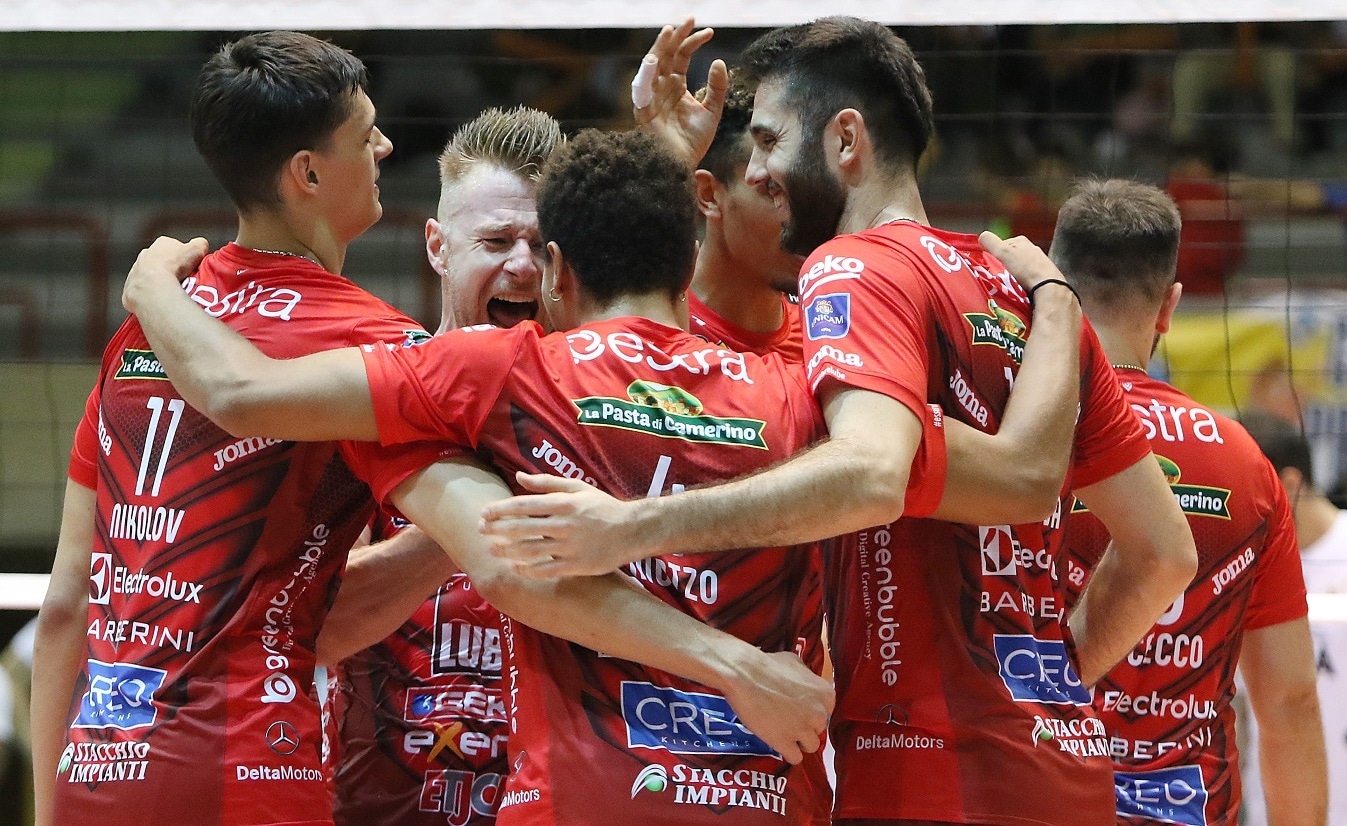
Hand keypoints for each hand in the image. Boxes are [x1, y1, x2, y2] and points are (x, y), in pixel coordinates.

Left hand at [122, 236, 207, 313]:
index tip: (189, 264)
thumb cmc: (172, 266)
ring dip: (159, 281)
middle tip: (183, 279)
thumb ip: (200, 244)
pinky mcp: (131, 286)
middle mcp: (146, 254)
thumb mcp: (197, 249)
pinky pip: (144, 290)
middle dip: (170, 268)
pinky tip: (161, 298)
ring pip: (151, 275)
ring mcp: (137, 269)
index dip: (182, 255)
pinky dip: (152, 293)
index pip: (173, 246)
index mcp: (162, 243)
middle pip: (161, 260)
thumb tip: (202, 244)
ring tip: (172, 290)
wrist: (154, 285)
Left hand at [479, 472, 645, 577]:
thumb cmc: (602, 507)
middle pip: (522, 528)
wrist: (632, 531)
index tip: (484, 513)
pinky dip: (527, 569)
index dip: (501, 510)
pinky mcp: (576, 566)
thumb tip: (519, 476)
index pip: (525, 505)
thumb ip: (547, 482)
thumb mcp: (578, 488)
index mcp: (565, 503)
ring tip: (492, 549)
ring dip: (507, 551)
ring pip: (530, 551)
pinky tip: (515, 566)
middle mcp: (565, 525)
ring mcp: (570, 547)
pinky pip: (545, 570)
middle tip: (480, 530)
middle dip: (497, 530)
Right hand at [631, 18, 728, 166]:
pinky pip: (641, 91)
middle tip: (689, 18)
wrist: (682, 166)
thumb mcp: (712, 111)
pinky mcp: (644, 112)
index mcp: (676, 85)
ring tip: (669, 31)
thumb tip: (718, 60)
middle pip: (666, 55)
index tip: (710, 32)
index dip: (693, 42)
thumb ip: (717, 87)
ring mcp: (652, 98)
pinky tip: (653, 60)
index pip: (682, 56)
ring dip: (659, 48)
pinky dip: (646, 76)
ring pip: (652, 66)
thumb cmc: (693, 141)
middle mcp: (662, 87)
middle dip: (676, 36)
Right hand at [720, 649, 832, 764]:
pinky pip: (795, 758)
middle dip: (804, 726)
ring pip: (810, 746)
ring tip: (782, 732)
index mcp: (826, 694)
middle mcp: (819, 713)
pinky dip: (786, 752)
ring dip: (798, 741)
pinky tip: (777, 743)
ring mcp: (803, 730)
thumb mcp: (794, 663)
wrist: (743, 674)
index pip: (826, 712)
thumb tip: (805, 680)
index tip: (798, 710)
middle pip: (818, 729)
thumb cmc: (766, 665)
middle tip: (787, 719)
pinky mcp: (785, 743)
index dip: (810, 712)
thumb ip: (806, 676)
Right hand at [977, 231, 1065, 293]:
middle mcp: (1032, 249)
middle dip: (1004, 265)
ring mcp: (1039, 262)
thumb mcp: (1003, 252)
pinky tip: (1020, 288)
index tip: (991, 264)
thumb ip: (990, 242)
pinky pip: (1027, 277)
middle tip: (999, 276)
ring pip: (1019, 267)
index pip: (1002, 244)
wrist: (1048, 287)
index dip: (995, 254)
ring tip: (1009, 284)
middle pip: (1011, 256)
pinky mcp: (1043, 275)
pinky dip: (1022, 282)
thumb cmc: (1026, 268)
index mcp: (1021, 241)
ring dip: (1013, 275)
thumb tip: (981, 237)